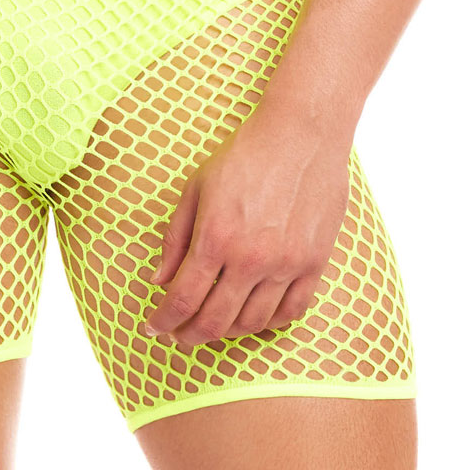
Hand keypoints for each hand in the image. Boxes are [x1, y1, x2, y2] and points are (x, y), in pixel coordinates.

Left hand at [145, 103, 352, 349]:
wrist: (302, 134)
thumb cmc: (245, 154)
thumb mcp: (196, 187)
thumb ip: (175, 237)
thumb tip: (159, 279)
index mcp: (216, 237)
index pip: (182, 298)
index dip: (163, 320)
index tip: (154, 327)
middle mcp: (251, 258)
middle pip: (215, 321)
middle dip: (190, 336)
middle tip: (179, 336)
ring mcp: (286, 264)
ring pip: (252, 323)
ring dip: (227, 333)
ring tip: (214, 326)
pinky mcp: (315, 262)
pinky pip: (292, 311)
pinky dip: (270, 323)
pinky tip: (254, 316)